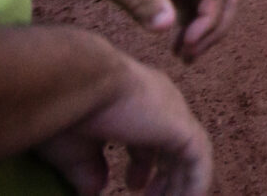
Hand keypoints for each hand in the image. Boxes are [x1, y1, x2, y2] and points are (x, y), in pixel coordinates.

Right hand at [32, 57, 210, 195]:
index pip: (149, 135)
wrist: (77, 81)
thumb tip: (95, 192)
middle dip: (165, 174)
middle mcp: (160, 102)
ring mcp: (173, 113)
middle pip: (172, 143)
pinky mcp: (181, 127)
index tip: (133, 186)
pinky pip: (198, 160)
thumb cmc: (68, 109)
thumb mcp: (75, 147)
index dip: (143, 164)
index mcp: (136, 102)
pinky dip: (195, 182)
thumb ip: (88, 169)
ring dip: (180, 183)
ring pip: (188, 153)